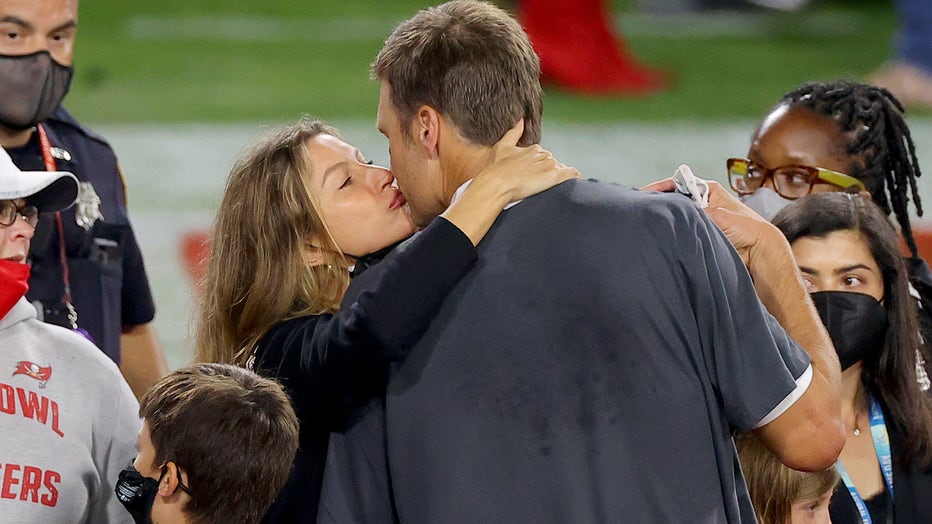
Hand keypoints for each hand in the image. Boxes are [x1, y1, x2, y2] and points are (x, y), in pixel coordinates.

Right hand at [475, 120, 579, 202]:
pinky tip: (571, 184)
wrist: (498, 182)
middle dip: (547, 172)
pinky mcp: (555, 175)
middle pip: (552, 164)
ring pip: (560, 170)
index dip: (538, 167)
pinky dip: (573, 178)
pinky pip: (571, 174)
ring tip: (546, 188)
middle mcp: (544, 154)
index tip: (531, 176)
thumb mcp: (502, 147)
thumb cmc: (497, 168)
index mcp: (534, 148)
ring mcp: (550, 164)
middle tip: (537, 183)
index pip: (543, 157)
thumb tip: (521, 120)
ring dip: (557, 178)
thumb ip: (513, 133)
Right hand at [641, 176, 782, 267]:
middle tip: (643, 208)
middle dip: (660, 203)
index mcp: (708, 189)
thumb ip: (694, 212)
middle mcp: (704, 201)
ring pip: (678, 215)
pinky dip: (673, 231)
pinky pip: (682, 229)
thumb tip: (673, 215)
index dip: (660, 188)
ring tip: (650, 221)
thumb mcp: (716, 215)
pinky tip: (663, 234)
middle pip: (675, 198)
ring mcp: (702, 217)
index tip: (643, 194)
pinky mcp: (701, 233)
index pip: (678, 183)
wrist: (759, 250)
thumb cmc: (745, 227)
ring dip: (667, 219)